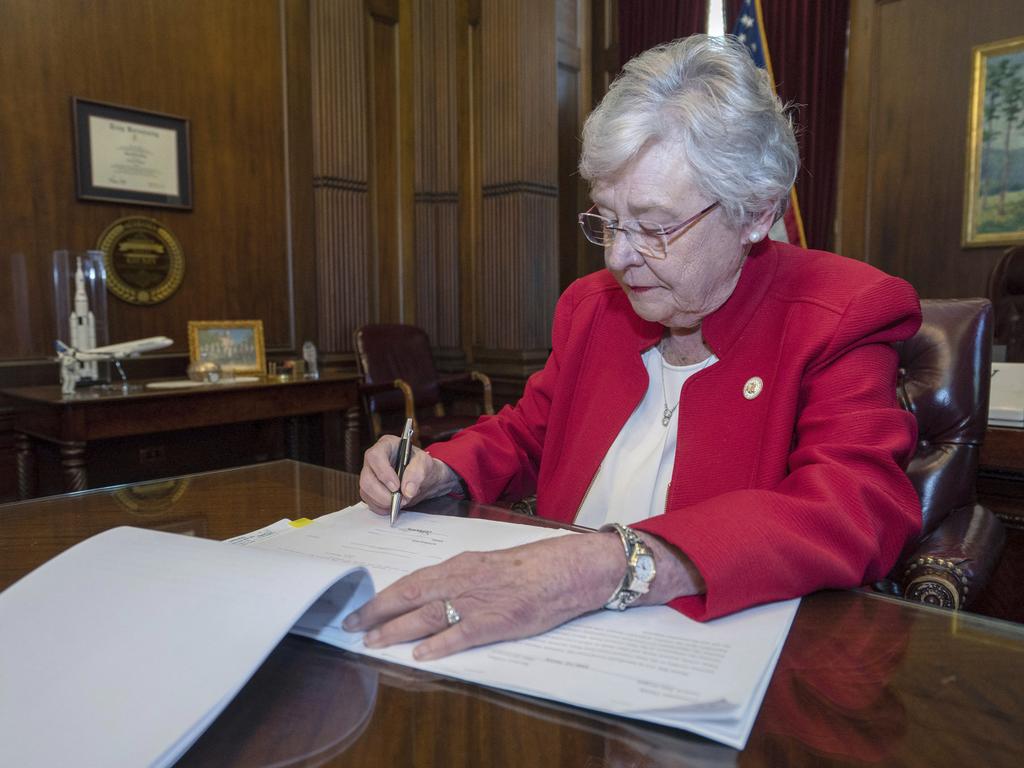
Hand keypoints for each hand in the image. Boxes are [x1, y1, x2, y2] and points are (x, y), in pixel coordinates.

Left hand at [342, 533, 625, 659]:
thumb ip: (460, 578)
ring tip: (373, 642)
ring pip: (426, 616)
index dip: (383, 596)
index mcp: (459, 564)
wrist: (563, 569)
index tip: (362, 608)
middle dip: (377, 613)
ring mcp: (477, 602)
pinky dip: (438, 646)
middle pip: (409, 597)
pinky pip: (460, 634)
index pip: (411, 581)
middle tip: (352, 625)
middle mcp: (461, 580)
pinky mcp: (495, 622)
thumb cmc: (529, 566)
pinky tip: (420, 656)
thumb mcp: (486, 564)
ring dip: (396, 630)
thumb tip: (433, 593)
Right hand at [359, 435, 460, 513]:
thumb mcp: (426, 463)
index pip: (375, 456)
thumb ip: (417, 473)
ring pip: (366, 492)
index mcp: (386, 445)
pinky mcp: (369, 489)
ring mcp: (369, 475)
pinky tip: (393, 506)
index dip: (383, 473)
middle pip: (367, 478)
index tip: (396, 487)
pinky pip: (369, 501)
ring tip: (401, 502)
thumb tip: (407, 490)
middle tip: (400, 500)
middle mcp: (373, 460)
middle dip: (383, 494)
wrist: (423, 478)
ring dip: (384, 502)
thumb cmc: (422, 465)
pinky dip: (382, 508)